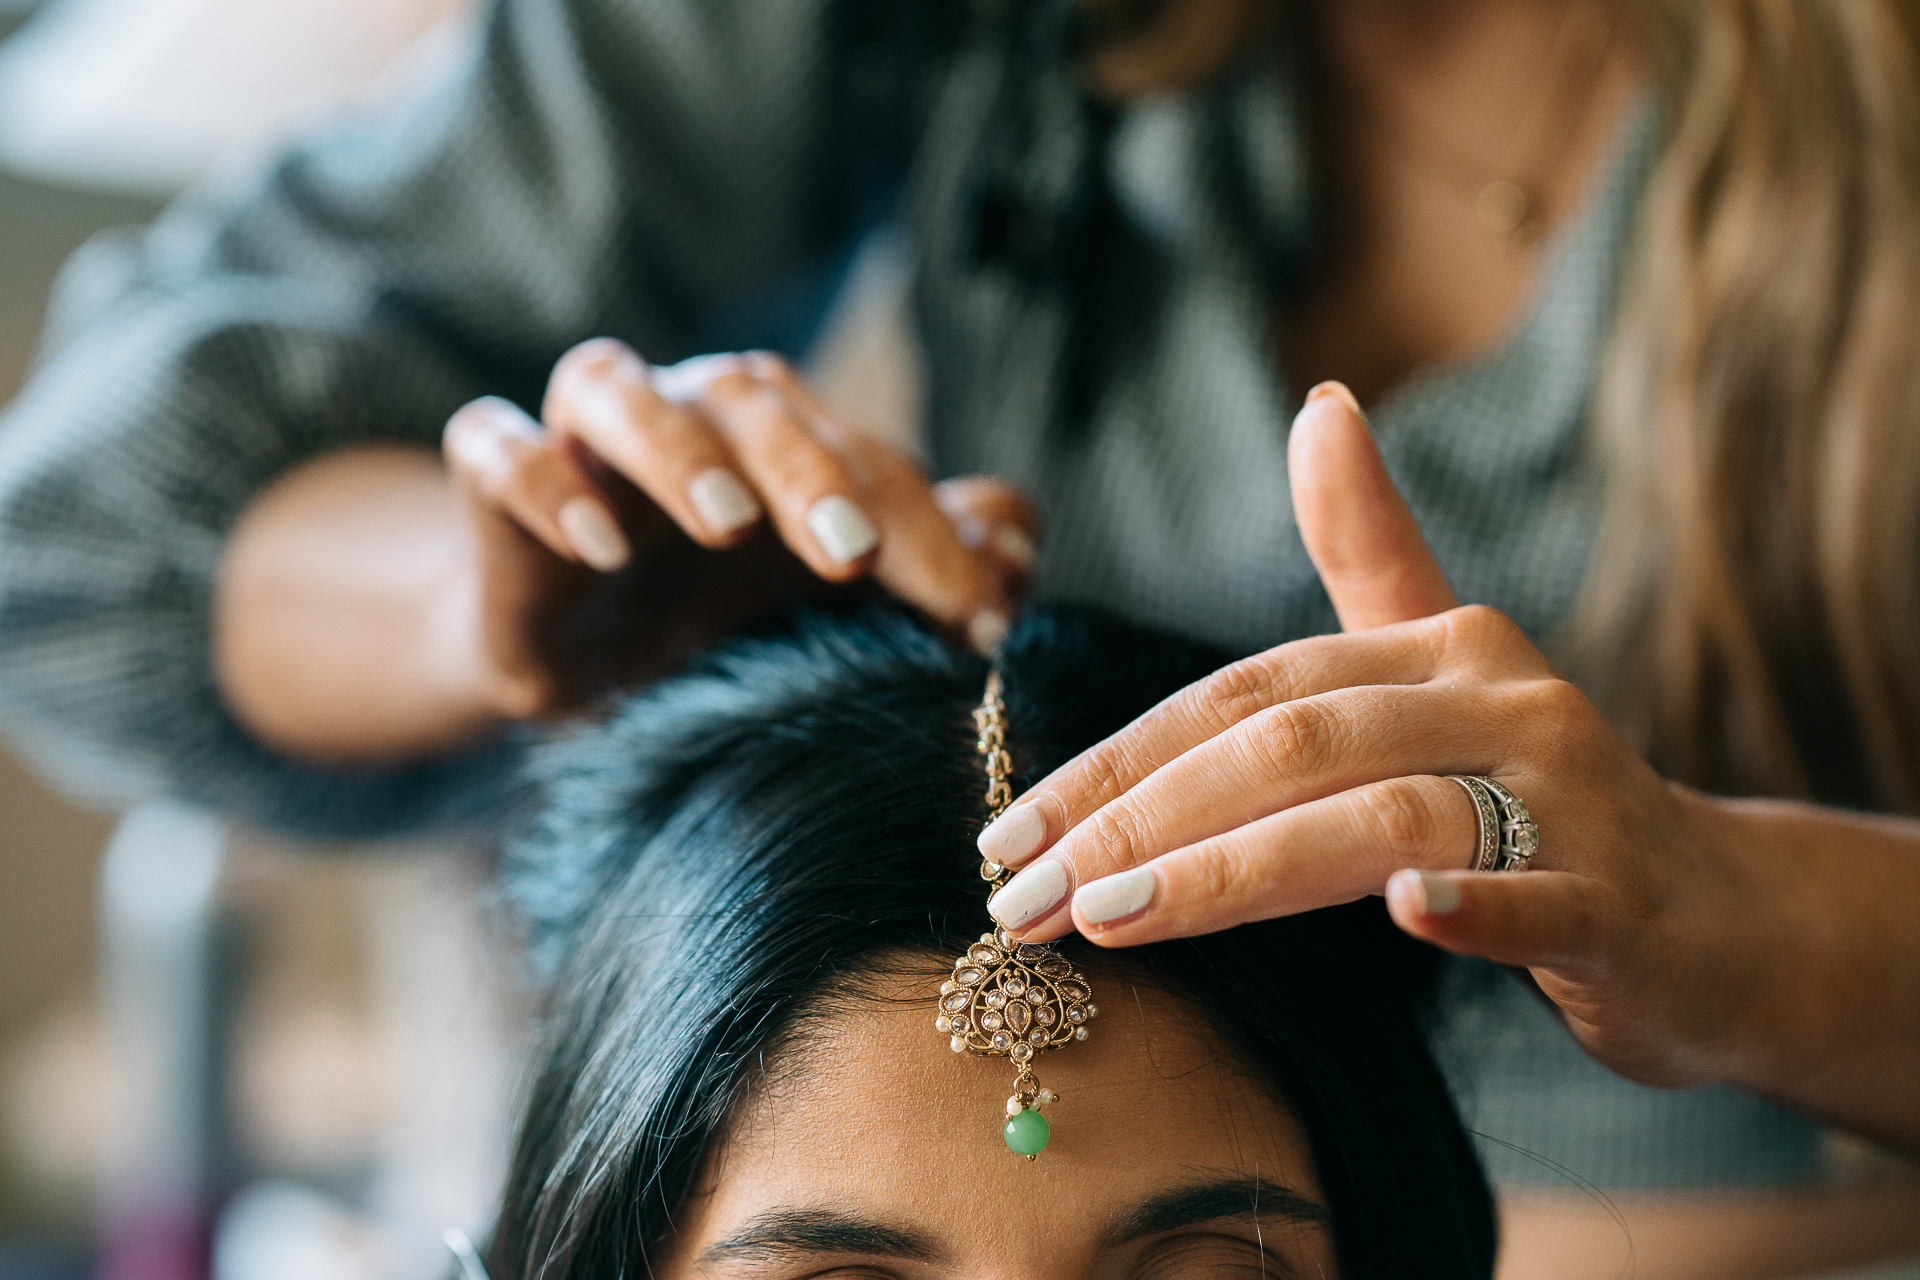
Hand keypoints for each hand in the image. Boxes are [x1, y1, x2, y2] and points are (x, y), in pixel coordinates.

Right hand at [441, 340, 1035, 717]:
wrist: (578, 666)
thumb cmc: (721, 621)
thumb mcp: (832, 611)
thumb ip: (933, 569)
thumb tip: (1020, 546)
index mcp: (782, 439)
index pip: (867, 460)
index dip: (929, 535)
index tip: (976, 621)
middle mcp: (689, 416)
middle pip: (748, 397)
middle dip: (808, 470)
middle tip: (854, 552)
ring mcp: (586, 444)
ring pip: (616, 388)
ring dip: (675, 446)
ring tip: (723, 519)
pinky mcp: (497, 487)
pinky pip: (498, 448)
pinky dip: (542, 480)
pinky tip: (593, 542)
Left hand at [977, 382, 1765, 1090]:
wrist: (1715, 914)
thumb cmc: (1537, 799)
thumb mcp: (1445, 671)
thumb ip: (1372, 551)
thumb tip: (1321, 402)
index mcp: (1436, 646)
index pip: (1241, 695)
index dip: (1115, 760)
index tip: (1004, 828)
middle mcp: (1498, 700)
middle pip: (1287, 746)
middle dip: (1136, 821)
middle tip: (1019, 898)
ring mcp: (1567, 800)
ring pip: (1380, 819)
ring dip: (1233, 870)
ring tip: (1106, 919)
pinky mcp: (1621, 903)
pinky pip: (1541, 899)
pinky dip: (1472, 907)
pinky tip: (1400, 917)